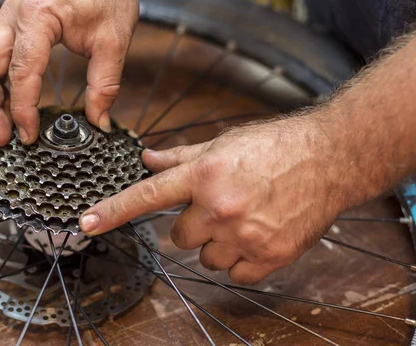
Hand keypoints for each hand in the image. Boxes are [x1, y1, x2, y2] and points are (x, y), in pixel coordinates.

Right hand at [0, 0, 140, 145]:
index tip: (29, 136)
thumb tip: (98, 122)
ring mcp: (7, 16)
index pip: (21, 72)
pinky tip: (5, 102)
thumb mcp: (114, 42)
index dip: (22, 110)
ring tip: (0, 127)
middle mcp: (13, 14)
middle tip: (3, 138)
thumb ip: (105, 85)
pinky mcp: (10, 21)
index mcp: (38, 16)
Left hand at [79, 118, 343, 283]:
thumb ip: (180, 156)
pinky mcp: (269, 256)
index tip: (87, 224)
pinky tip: (258, 234)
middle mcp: (220, 206)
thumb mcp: (223, 143)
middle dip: (192, 225)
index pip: (147, 196)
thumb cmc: (275, 146)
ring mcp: (245, 234)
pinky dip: (242, 259)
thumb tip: (147, 159)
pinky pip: (235, 273)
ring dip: (217, 244)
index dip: (113, 211)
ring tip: (243, 218)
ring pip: (206, 258)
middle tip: (219, 207)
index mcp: (204, 174)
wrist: (328, 157)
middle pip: (178, 237)